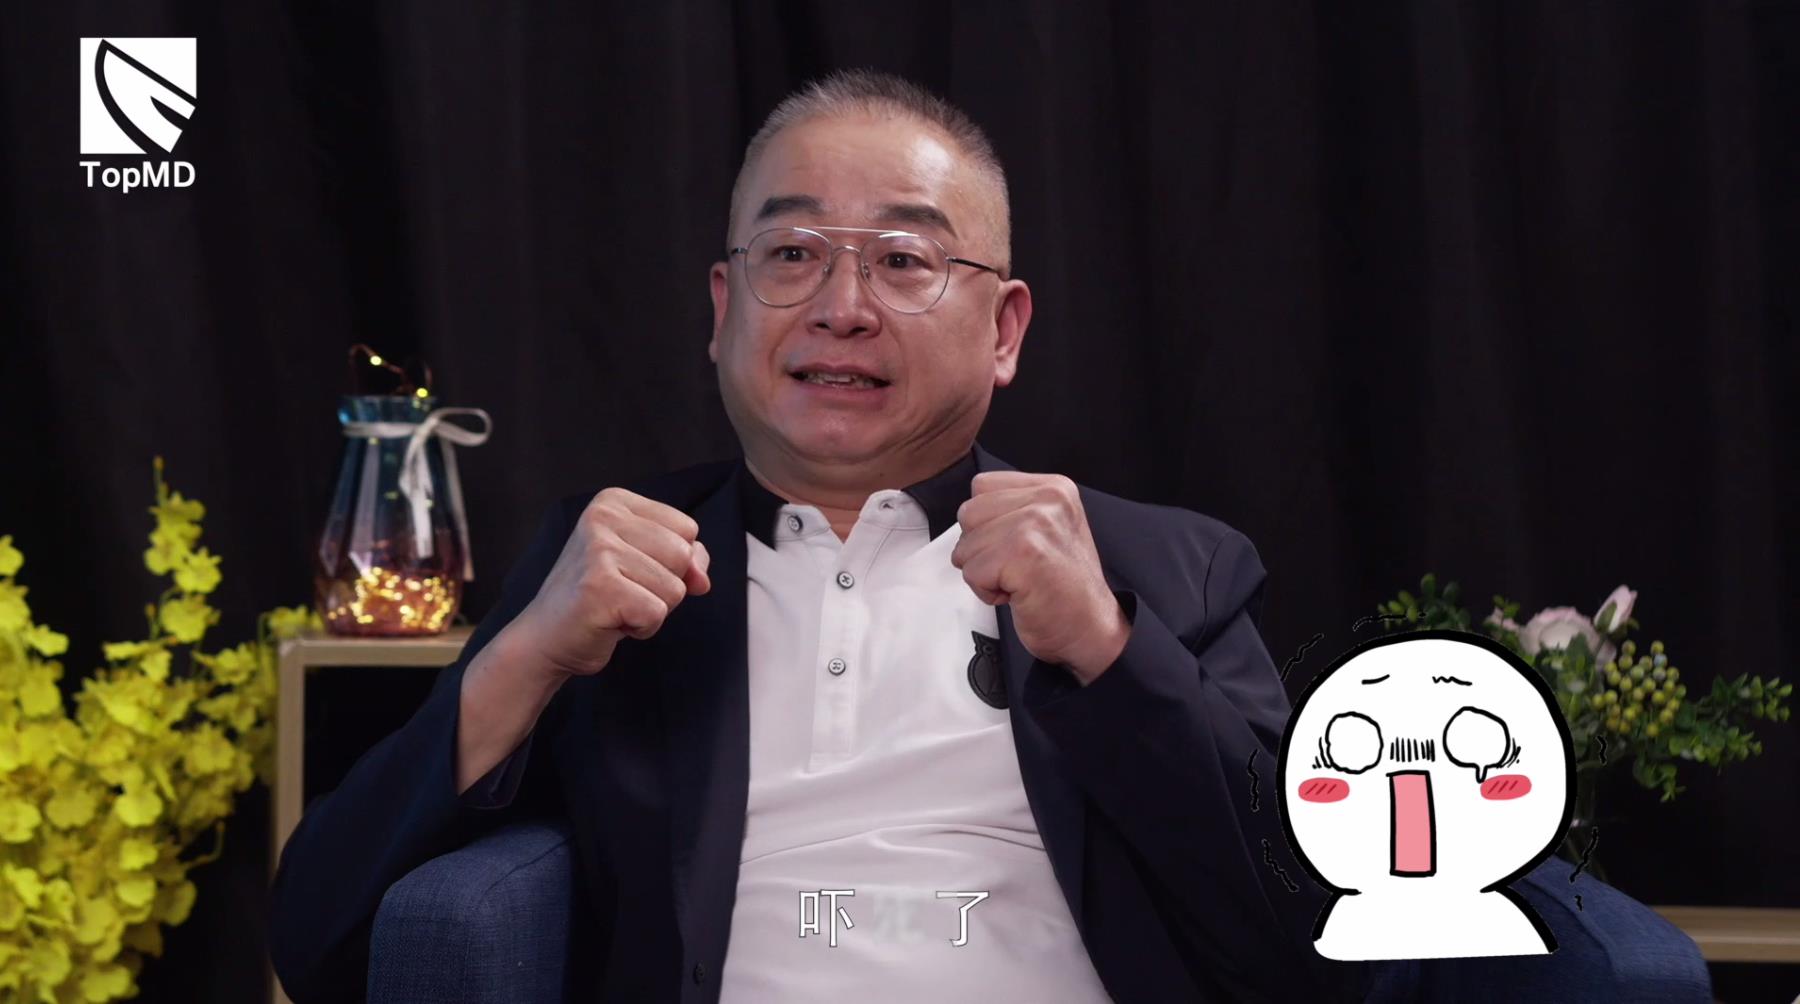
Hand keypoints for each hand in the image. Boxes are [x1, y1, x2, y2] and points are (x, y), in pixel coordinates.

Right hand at [507, 487, 710, 678]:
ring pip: (675, 588)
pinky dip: (642, 628)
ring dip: (652, 609)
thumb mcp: (644, 565)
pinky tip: (611, 622)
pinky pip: (657, 612)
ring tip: (615, 606)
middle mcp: (603, 517)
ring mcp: (599, 550)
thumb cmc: (599, 599)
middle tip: (622, 592)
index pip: (687, 529)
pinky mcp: (600, 586)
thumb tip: (701, 579)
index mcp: (613, 502)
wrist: (546, 639)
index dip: (671, 562)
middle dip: (664, 586)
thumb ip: (684, 559)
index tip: (631, 571)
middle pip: (684, 555)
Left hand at [952, 471, 1128, 683]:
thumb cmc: (1064, 590)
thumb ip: (1013, 510)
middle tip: (1016, 568)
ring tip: (1019, 581)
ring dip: (984, 573)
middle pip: (968, 513)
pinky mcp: (1023, 553)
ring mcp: (1036, 523)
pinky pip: (972, 572)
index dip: (986, 524)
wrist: (1091, 629)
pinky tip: (1018, 594)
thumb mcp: (1048, 530)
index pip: (982, 486)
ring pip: (966, 545)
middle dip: (980, 548)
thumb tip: (970, 514)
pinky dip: (987, 592)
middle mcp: (1047, 499)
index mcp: (1054, 487)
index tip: (1014, 547)